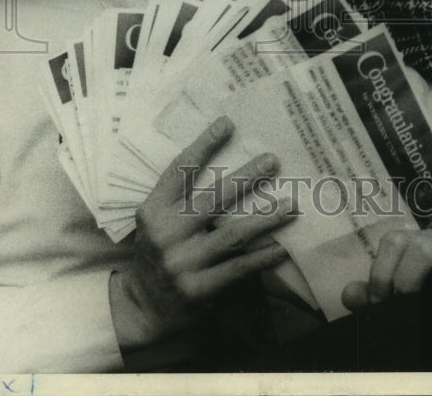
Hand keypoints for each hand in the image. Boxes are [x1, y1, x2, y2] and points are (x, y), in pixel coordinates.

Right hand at [110, 116, 292, 350]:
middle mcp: (165, 235)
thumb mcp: (156, 221)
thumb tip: (226, 163)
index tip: (227, 124)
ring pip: (232, 234)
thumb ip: (179, 198)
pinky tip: (282, 246)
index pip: (180, 171)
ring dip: (265, 217)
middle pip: (213, 198)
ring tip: (291, 203)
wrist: (141, 307)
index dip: (203, 145)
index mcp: (153, 211)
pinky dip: (263, 256)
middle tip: (272, 160)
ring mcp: (182, 263)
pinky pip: (239, 268)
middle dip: (246, 177)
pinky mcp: (198, 290)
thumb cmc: (157, 253)